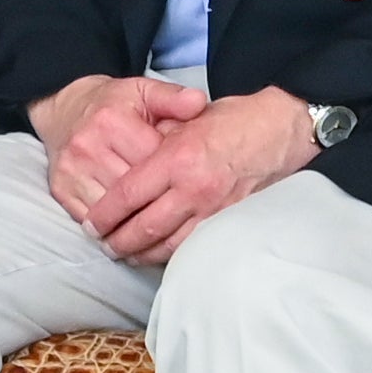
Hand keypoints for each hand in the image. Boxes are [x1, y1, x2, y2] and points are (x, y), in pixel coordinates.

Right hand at [32, 74, 211, 229]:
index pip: (154, 160)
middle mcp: (87, 146)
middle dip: (158, 197)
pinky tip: (128, 223)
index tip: (186, 174)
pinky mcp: (60, 189)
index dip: (174, 171)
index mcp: (111, 121)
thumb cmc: (111, 105)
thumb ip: (173, 98)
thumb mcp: (144, 91)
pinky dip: (112, 225)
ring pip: (114, 211)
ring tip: (156, 217)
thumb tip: (199, 102)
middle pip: (135, 190)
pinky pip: (93, 219)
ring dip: (136, 218)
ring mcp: (71, 171)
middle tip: (176, 201)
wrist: (65, 111)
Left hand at [89, 89, 323, 263]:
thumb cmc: (233, 119)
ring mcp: (213, 208)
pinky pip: (193, 245)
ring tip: (124, 254)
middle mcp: (193, 187)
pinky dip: (170, 254)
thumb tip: (121, 163)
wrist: (280, 130)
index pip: (128, 195)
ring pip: (167, 244)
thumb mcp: (187, 118)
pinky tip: (157, 254)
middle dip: (118, 241)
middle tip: (103, 245)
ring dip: (141, 253)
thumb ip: (155, 140)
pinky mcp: (229, 220)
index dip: (104, 214)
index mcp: (177, 157)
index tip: (91, 224)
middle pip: (143, 227)